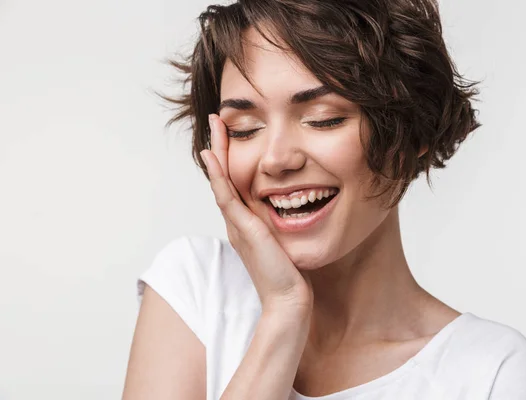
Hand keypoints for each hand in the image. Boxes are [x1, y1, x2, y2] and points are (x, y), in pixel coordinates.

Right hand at [200, 114, 313, 315]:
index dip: (231, 158)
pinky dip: (219, 176)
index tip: (232, 134)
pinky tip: (214, 157)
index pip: (235, 183)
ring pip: (222, 183)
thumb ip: (281, 224)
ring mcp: (237, 225)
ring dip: (217, 153)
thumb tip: (292, 208)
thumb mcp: (284, 241)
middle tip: (217, 120)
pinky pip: (227, 198)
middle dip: (221, 148)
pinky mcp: (243, 231)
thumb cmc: (289, 274)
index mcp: (246, 222)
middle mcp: (237, 221)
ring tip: (215, 127)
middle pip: (224, 178)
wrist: (288, 299)